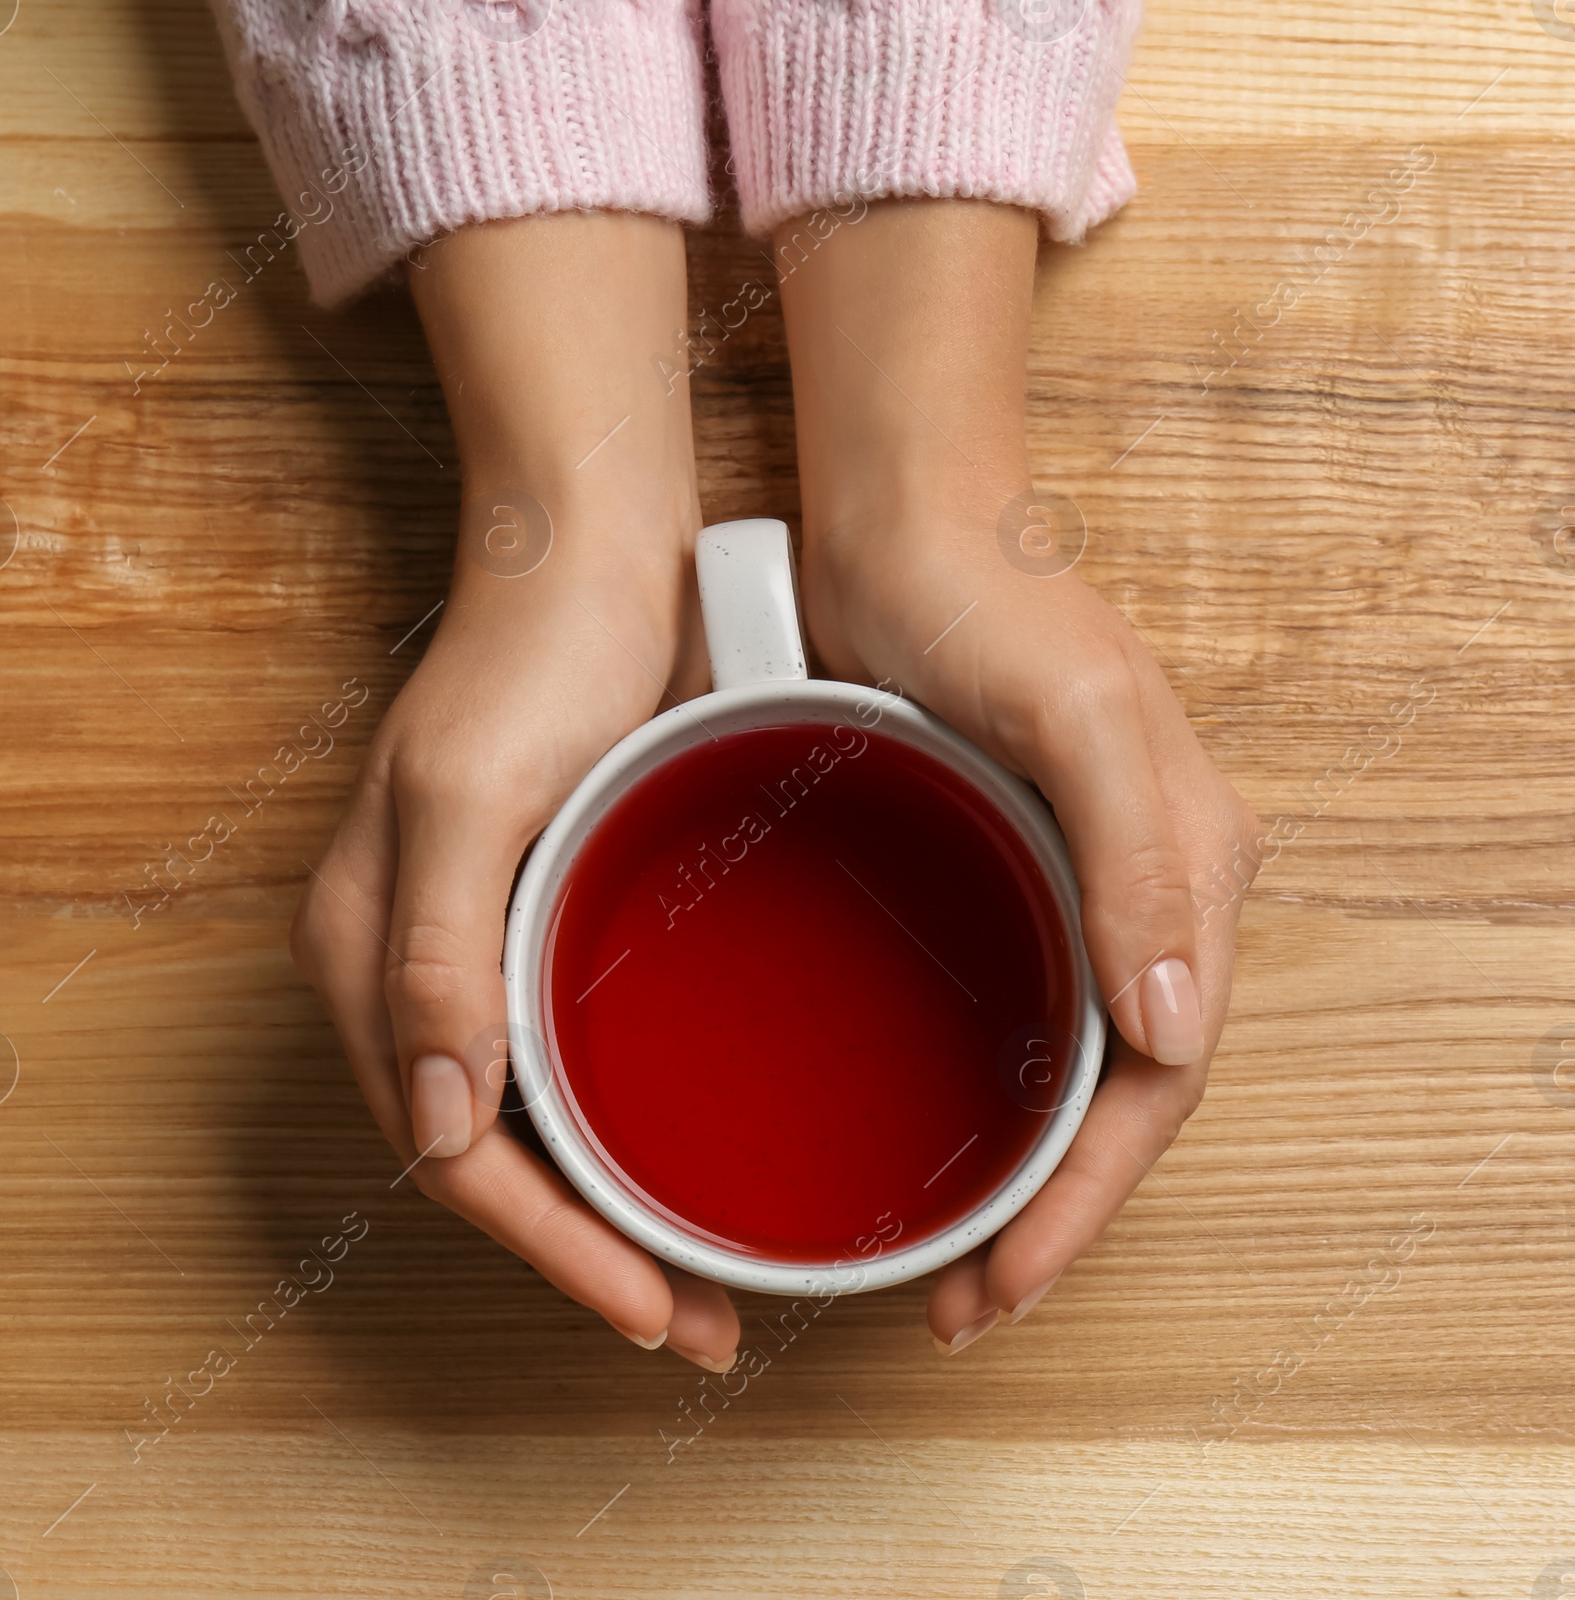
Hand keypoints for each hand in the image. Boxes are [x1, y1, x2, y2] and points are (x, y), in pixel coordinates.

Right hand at [291, 214, 741, 1371]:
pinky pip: (574, 1053)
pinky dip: (627, 1122)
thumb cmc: (534, 657)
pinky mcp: (553, 914)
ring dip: (613, 1205)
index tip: (654, 1308)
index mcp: (370, 953)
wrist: (598, 557)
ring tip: (707, 1265)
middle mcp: (418, 966)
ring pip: (538, 1120)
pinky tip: (695, 1147)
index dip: (552, 1250)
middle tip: (700, 1316)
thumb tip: (440, 1126)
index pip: (454, 1153)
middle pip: (494, 1157)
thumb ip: (434, 954)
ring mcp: (487, 943)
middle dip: (588, 1254)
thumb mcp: (467, 794)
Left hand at [777, 198, 1261, 1351]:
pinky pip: (993, 1007)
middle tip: (961, 1300)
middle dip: (1047, 1212)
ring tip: (934, 1247)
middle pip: (1111, 1095)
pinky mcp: (982, 870)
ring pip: (1051, 1066)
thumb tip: (1178, 1026)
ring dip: (1006, 1167)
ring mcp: (1057, 887)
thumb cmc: (990, 598)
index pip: (1156, 1082)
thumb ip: (1143, 856)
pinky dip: (963, 1087)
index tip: (1004, 1284)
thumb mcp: (1076, 714)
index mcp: (1183, 872)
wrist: (896, 522)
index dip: (1086, 1200)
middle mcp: (1133, 894)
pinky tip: (908, 1124)